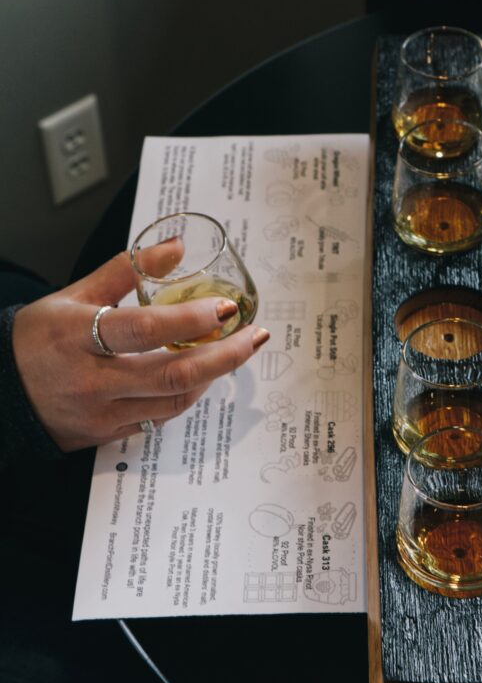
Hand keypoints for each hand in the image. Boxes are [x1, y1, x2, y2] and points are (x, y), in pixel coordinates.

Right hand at [12, 249, 268, 451]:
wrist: (1, 393)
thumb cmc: (36, 339)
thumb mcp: (73, 294)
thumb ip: (127, 270)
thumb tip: (175, 248)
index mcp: (76, 336)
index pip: (143, 329)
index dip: (190, 319)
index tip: (227, 307)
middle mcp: (90, 380)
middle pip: (171, 374)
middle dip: (224, 355)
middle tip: (254, 335)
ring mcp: (101, 413)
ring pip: (174, 399)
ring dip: (213, 375)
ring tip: (236, 349)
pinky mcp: (108, 433)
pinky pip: (161, 416)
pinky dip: (188, 393)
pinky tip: (204, 373)